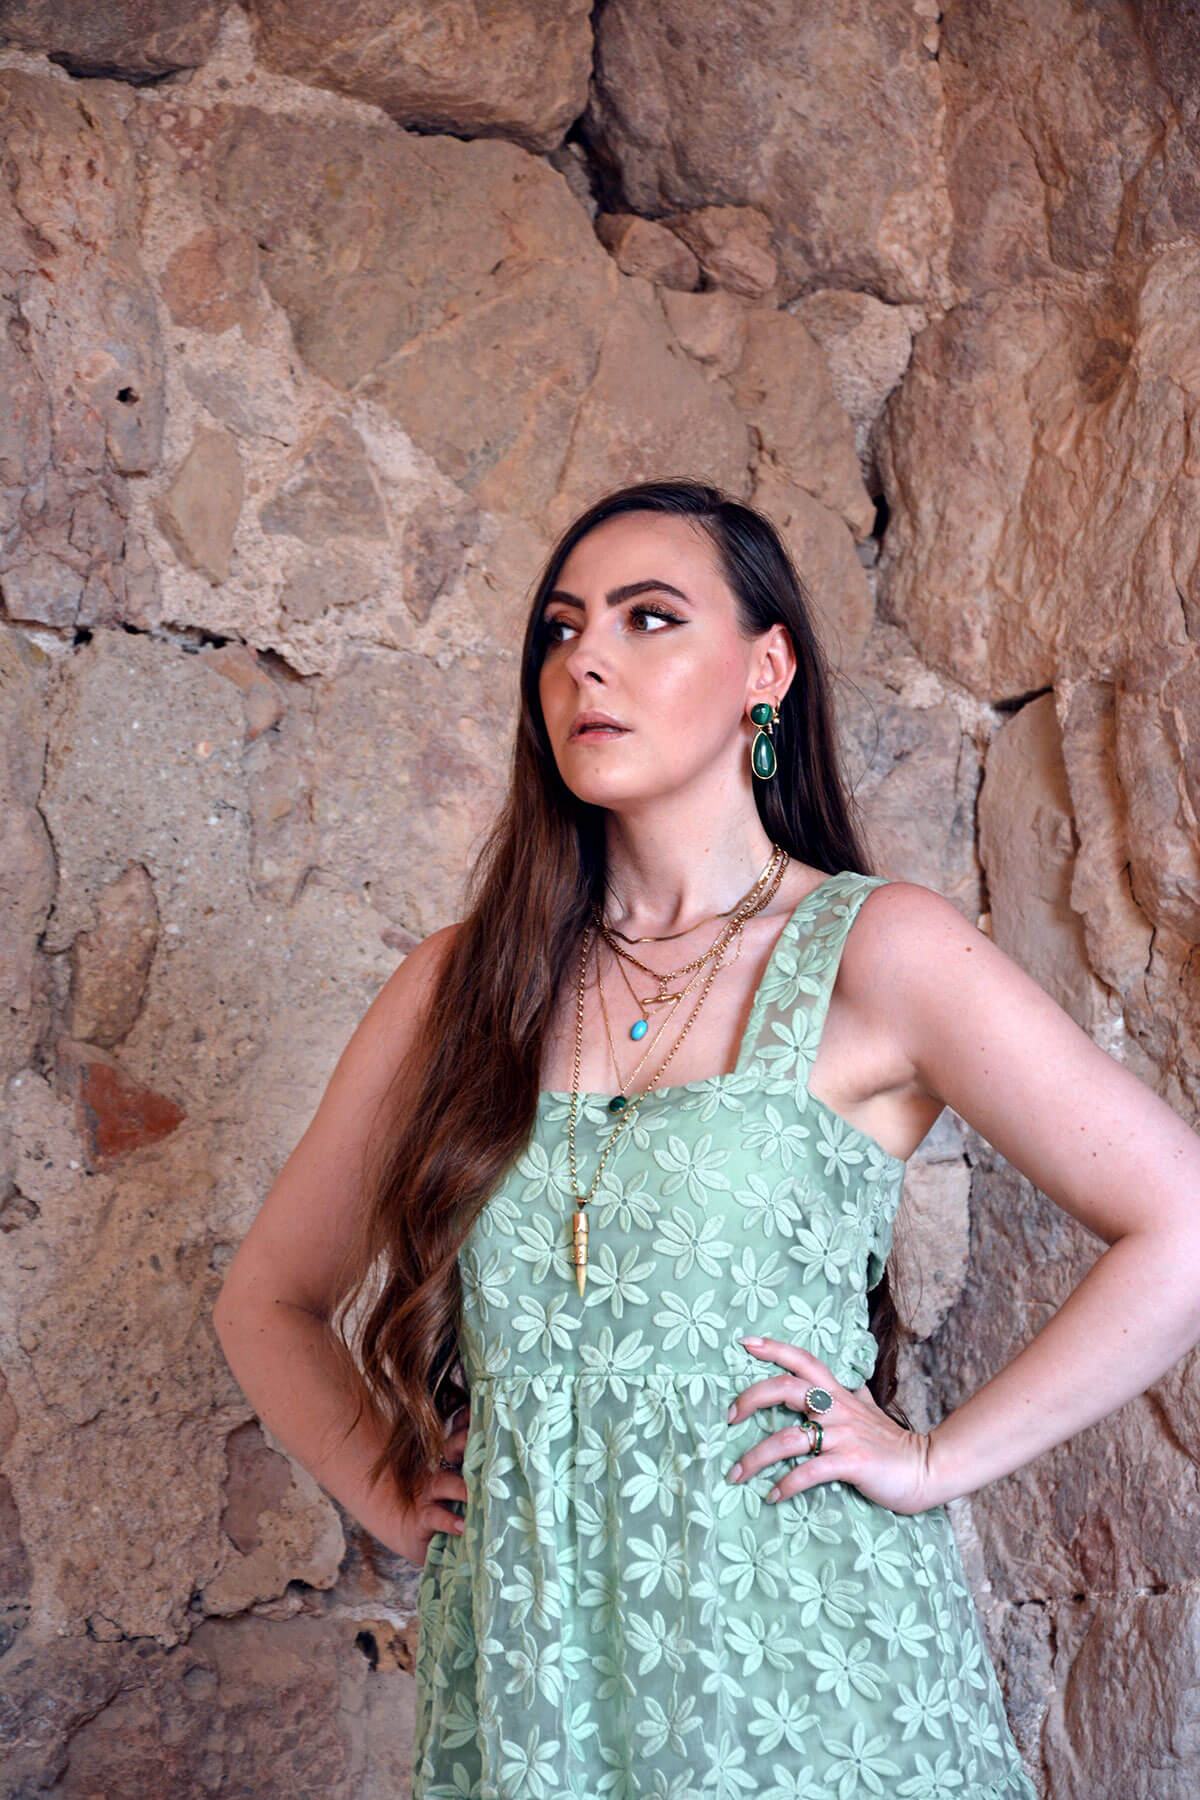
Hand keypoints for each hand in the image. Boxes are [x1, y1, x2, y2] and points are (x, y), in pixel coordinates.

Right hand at [394, 1405, 470, 1565]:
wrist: (409, 1529)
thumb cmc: (447, 1503)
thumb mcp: (461, 1483)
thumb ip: (480, 1467)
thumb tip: (513, 1443)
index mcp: (451, 1457)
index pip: (461, 1431)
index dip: (470, 1418)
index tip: (485, 1409)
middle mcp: (440, 1469)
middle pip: (452, 1447)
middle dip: (465, 1441)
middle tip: (486, 1443)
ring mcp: (428, 1492)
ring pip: (444, 1483)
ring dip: (462, 1488)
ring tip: (477, 1494)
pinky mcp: (423, 1517)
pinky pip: (434, 1516)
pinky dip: (448, 1520)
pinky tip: (462, 1525)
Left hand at [726, 1337, 935, 1515]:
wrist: (925, 1468)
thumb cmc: (891, 1442)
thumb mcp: (870, 1409)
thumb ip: (855, 1394)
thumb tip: (851, 1382)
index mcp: (837, 1393)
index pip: (803, 1360)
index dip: (774, 1348)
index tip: (745, 1343)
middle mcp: (836, 1408)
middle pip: (784, 1388)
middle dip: (749, 1399)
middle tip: (728, 1417)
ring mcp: (843, 1434)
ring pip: (787, 1439)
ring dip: (755, 1458)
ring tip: (736, 1474)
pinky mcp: (850, 1462)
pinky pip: (809, 1472)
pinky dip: (785, 1485)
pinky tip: (773, 1496)